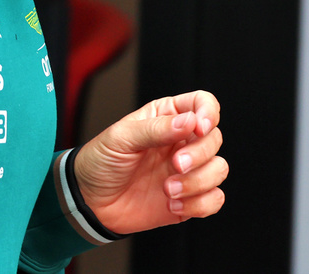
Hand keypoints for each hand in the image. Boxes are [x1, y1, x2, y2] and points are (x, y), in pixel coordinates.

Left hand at [72, 90, 226, 234]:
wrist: (89, 201)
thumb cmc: (101, 161)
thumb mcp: (121, 137)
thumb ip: (155, 128)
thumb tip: (190, 121)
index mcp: (167, 117)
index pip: (202, 103)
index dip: (208, 113)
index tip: (199, 128)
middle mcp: (182, 142)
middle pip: (214, 139)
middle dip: (199, 154)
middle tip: (174, 165)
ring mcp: (187, 171)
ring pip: (219, 169)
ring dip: (198, 182)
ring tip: (168, 190)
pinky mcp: (189, 198)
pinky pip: (214, 199)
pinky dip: (199, 204)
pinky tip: (173, 205)